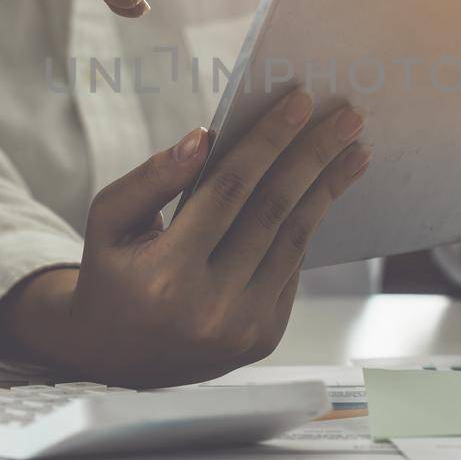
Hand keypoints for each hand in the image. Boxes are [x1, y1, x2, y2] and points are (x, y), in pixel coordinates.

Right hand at [0, 91, 372, 386]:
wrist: (114, 357)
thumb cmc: (111, 274)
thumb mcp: (108, 220)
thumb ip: (152, 177)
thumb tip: (205, 137)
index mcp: (166, 276)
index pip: (229, 191)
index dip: (268, 142)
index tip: (300, 102)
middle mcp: (209, 308)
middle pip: (273, 212)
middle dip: (315, 156)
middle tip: (347, 117)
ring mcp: (242, 328)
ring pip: (294, 240)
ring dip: (327, 189)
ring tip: (351, 149)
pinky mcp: (263, 338)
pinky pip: (291, 268)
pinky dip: (307, 224)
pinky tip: (324, 191)